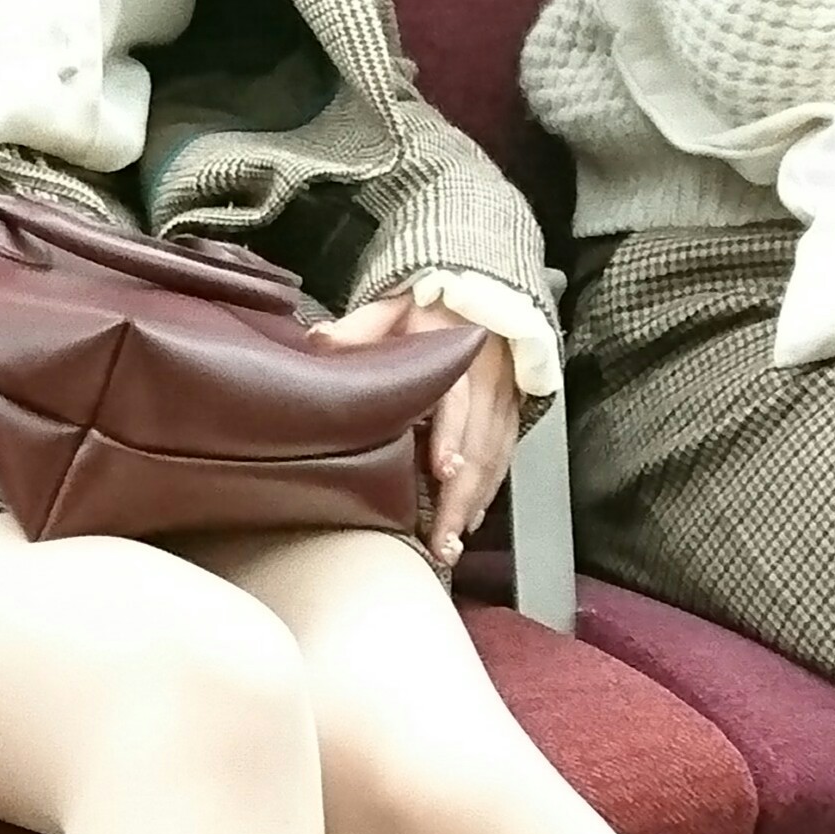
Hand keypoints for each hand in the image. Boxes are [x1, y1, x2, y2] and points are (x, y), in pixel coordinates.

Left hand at [309, 290, 523, 566]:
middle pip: (480, 444)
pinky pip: (505, 457)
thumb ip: (362, 326)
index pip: (457, 400)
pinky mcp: (511, 413)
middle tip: (441, 538)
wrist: (479, 290)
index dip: (452, 435)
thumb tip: (322, 339)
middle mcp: (488, 381)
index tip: (443, 470)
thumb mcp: (393, 305)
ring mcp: (504, 400)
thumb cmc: (427, 305)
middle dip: (461, 495)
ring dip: (475, 503)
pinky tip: (469, 519)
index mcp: (458, 354)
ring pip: (496, 458)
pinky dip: (489, 490)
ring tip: (451, 542)